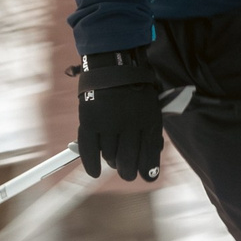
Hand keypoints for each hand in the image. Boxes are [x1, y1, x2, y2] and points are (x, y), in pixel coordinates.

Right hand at [73, 48, 164, 180]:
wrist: (113, 63)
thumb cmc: (135, 88)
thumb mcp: (151, 107)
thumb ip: (151, 134)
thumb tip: (150, 165)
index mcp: (149, 120)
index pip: (149, 155)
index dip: (148, 171)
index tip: (147, 177)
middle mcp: (130, 124)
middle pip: (128, 161)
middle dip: (128, 171)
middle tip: (126, 172)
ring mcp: (109, 123)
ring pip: (109, 156)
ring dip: (111, 160)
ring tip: (112, 156)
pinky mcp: (90, 121)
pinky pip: (89, 150)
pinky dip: (91, 164)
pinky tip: (94, 172)